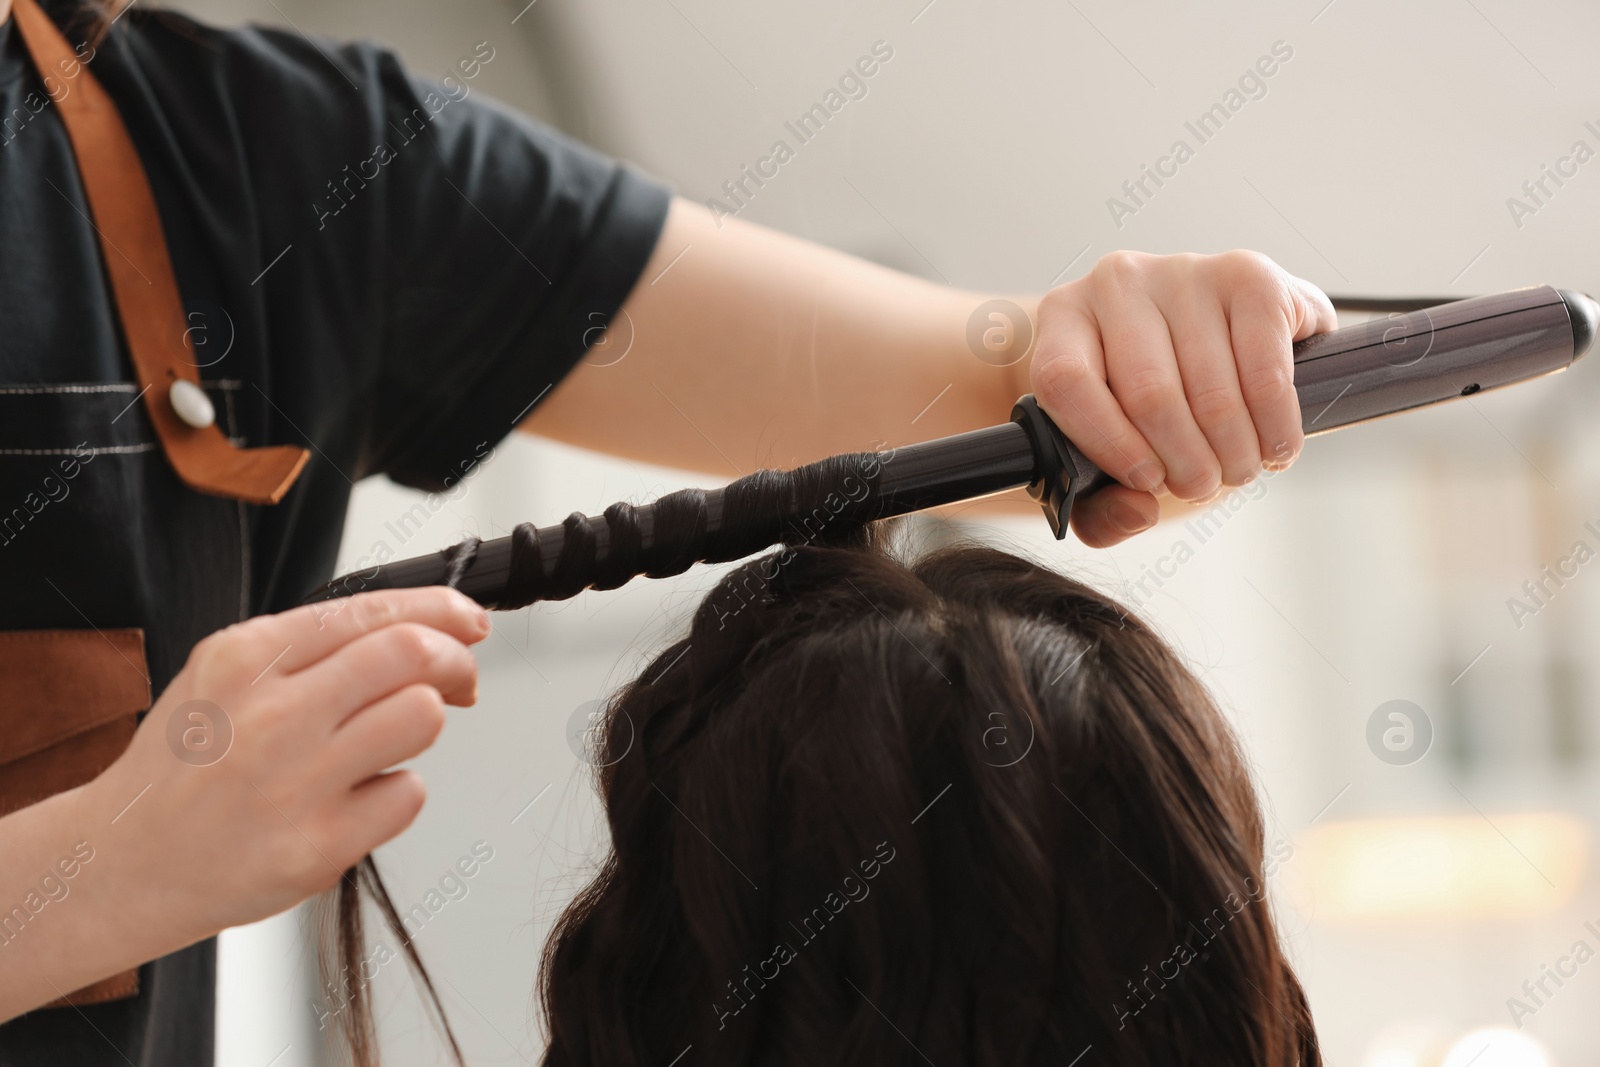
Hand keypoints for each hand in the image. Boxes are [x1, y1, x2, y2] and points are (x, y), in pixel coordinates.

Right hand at [84, 587, 488, 945]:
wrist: (120, 864)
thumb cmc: (184, 769)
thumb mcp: (224, 677)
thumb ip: (313, 649)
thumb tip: (421, 631)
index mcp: (246, 657)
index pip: (373, 609)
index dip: (442, 610)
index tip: (469, 621)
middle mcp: (271, 713)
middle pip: (412, 653)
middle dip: (455, 661)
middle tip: (459, 680)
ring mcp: (295, 782)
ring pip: (422, 717)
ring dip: (425, 724)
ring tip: (386, 744)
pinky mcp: (317, 846)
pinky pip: (408, 795)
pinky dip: (396, 793)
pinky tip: (351, 801)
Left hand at [1028, 250, 1336, 547]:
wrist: (1212, 346)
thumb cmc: (1146, 410)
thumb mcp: (1109, 465)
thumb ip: (1101, 510)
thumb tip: (1137, 510)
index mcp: (1064, 318)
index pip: (1065, 380)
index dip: (1108, 444)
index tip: (1146, 483)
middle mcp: (1117, 282)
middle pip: (1147, 392)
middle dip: (1184, 462)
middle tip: (1201, 485)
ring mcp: (1184, 272)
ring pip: (1210, 389)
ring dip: (1232, 452)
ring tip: (1236, 468)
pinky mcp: (1250, 275)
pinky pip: (1265, 369)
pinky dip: (1274, 424)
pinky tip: (1272, 445)